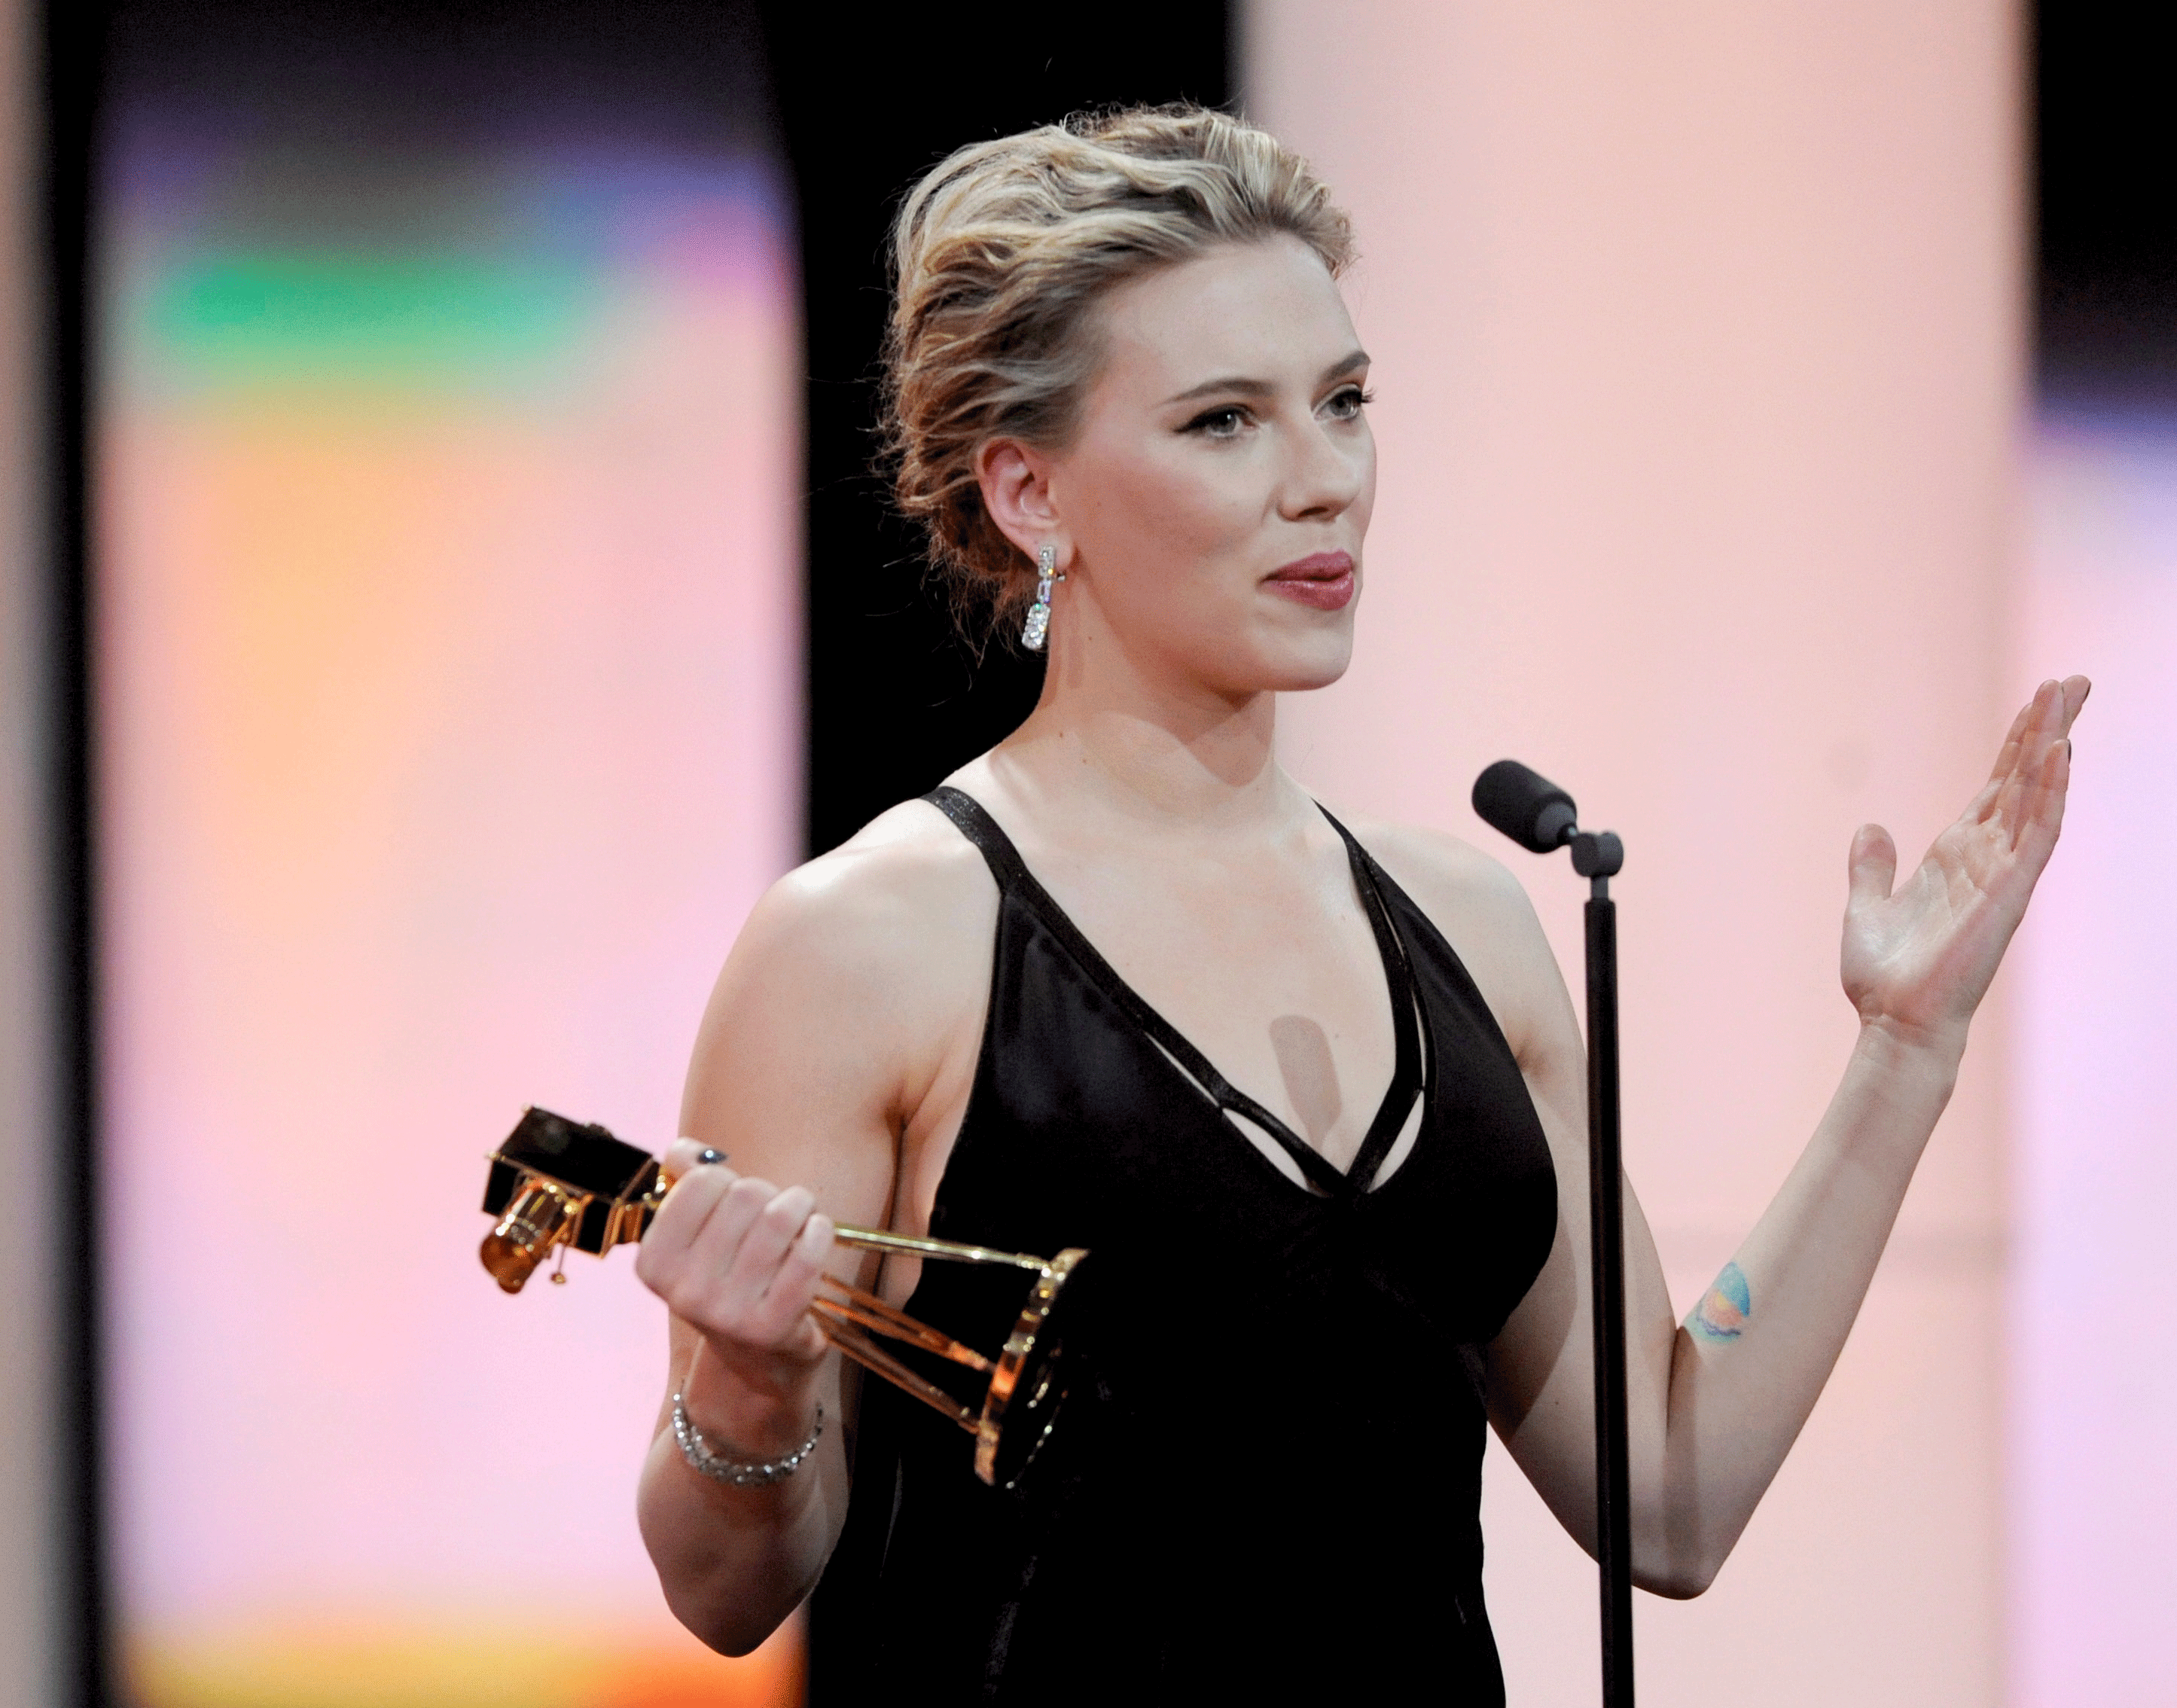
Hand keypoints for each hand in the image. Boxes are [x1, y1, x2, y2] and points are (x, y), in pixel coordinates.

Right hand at [636, 1138, 834, 1388]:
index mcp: (654, 1262)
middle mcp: (683, 1292)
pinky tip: (816, 1235)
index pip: (701, 1181)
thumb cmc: (729, 1280)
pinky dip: (819, 1232)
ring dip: (799, 1206)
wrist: (756, 1360)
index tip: (732, 1201)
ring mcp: (727, 1313)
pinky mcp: (772, 1327)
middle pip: (746, 1194)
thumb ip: (686, 1185)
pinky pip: (807, 1253)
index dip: (727, 1180)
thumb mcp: (697, 1237)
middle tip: (772, 1211)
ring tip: (800, 1216)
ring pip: (779, 1217)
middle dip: (768, 1193)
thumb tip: (683, 1150)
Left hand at [1840, 676, 2087, 1049]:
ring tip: (2069, 696)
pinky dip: (2050, 794)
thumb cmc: (1887, 977)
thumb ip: (1873, 867)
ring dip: (2052, 745)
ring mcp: (2003, 873)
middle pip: (2025, 778)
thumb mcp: (1868, 907)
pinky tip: (2059, 755)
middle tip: (2076, 679)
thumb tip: (1870, 827)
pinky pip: (2038, 834)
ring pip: (2037, 795)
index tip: (2040, 699)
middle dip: (2049, 728)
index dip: (2017, 743)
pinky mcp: (2009, 894)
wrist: (1894, 1022)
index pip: (1997, 786)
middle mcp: (1987, 857)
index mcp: (1956, 856)